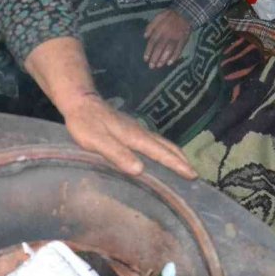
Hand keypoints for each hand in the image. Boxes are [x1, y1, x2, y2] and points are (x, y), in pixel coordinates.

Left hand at [24, 36, 195, 178]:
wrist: (79, 101)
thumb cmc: (86, 123)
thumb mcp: (97, 141)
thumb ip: (117, 154)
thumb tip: (140, 169)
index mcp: (134, 136)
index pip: (160, 152)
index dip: (176, 164)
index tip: (192, 174)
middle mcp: (140, 132)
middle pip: (166, 146)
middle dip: (181, 159)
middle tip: (195, 173)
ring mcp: (136, 129)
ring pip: (161, 142)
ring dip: (175, 154)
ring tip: (184, 165)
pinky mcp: (130, 129)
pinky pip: (153, 141)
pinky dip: (164, 150)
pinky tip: (160, 155)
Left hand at [143, 9, 190, 68]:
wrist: (185, 12)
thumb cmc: (170, 15)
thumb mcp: (158, 17)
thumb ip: (150, 26)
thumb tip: (145, 36)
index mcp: (159, 29)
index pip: (152, 42)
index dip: (148, 51)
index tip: (145, 59)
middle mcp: (167, 35)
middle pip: (159, 48)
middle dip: (155, 58)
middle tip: (151, 66)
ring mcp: (175, 38)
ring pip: (168, 50)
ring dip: (163, 59)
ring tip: (159, 66)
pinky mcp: (183, 40)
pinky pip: (178, 50)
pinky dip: (174, 57)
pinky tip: (170, 63)